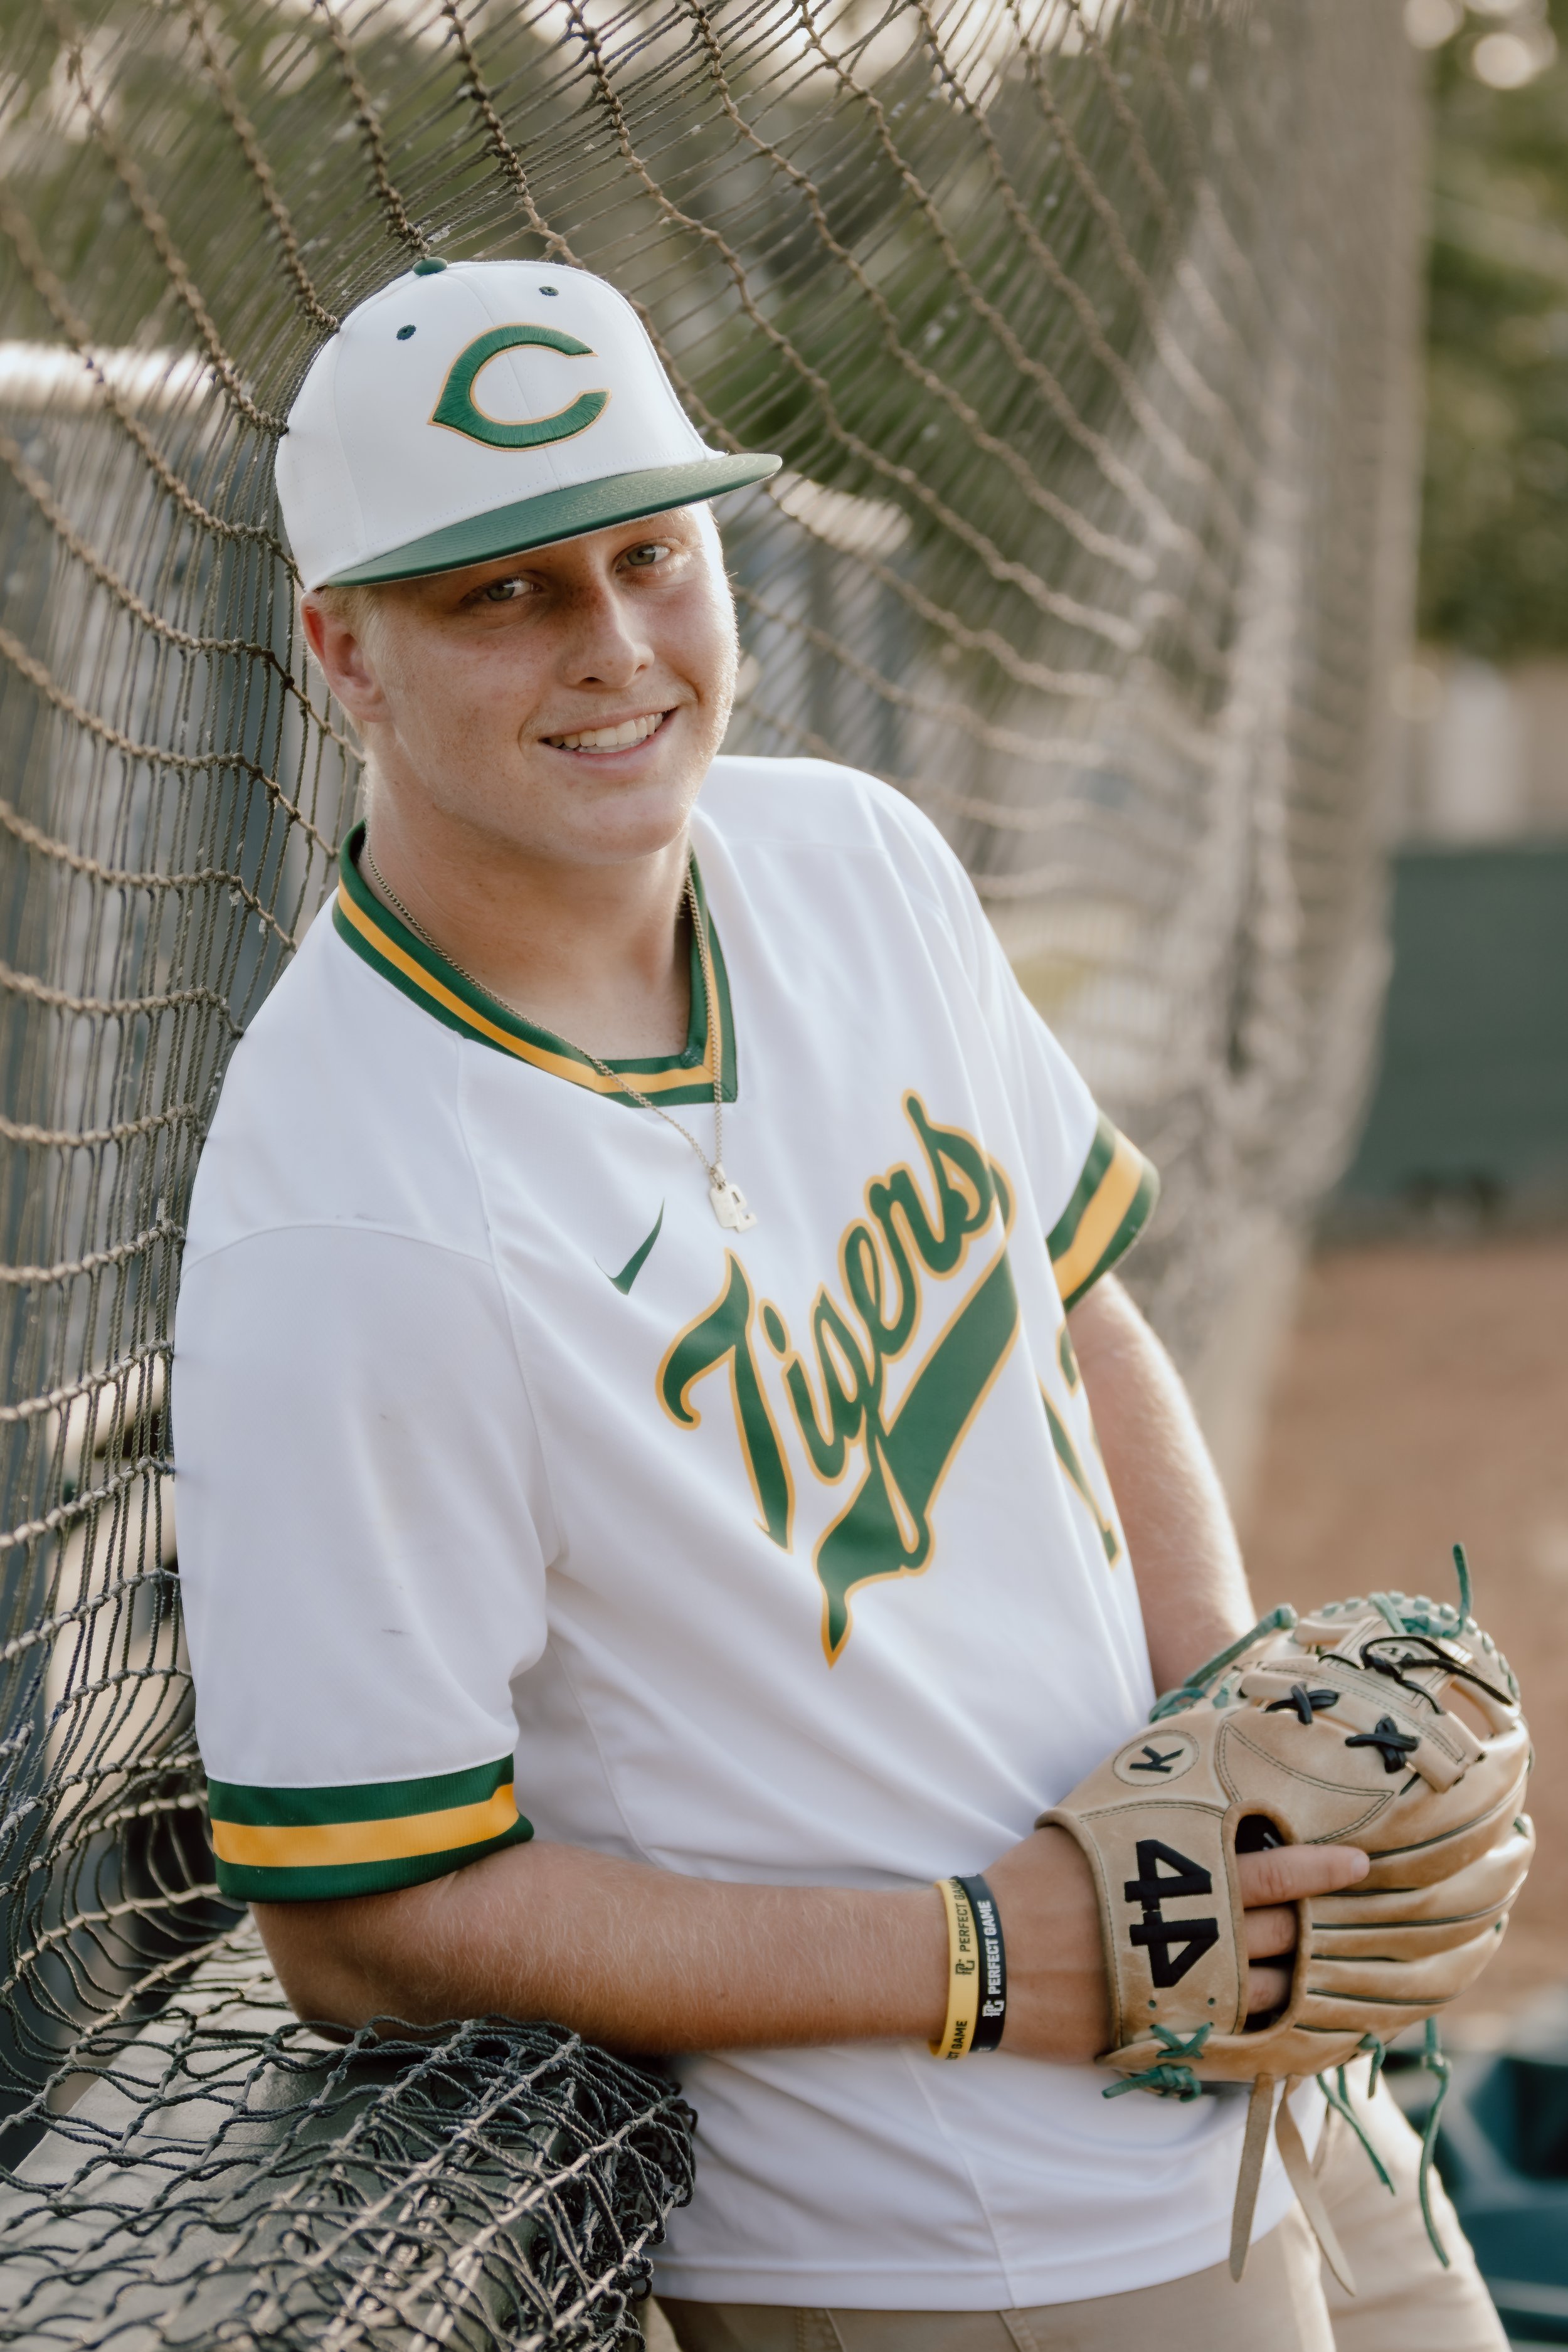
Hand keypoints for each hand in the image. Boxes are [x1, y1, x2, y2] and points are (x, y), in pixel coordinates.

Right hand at [984, 1824, 1368, 2062]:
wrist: (987, 1955)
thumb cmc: (1037, 1878)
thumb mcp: (1091, 1820)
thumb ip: (1148, 1802)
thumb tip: (1190, 1762)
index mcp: (1174, 1878)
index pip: (1271, 1872)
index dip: (1319, 1868)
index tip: (1358, 1863)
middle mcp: (1191, 1936)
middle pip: (1282, 1934)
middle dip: (1316, 1924)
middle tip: (1348, 1916)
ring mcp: (1185, 1992)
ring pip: (1271, 1990)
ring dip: (1300, 1977)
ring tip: (1324, 1967)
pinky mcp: (1171, 2034)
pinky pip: (1242, 2038)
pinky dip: (1274, 2030)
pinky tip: (1295, 2024)